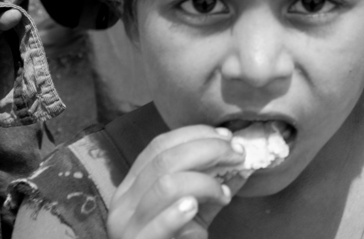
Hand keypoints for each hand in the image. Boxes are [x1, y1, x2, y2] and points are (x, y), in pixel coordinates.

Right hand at [107, 124, 242, 238]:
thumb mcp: (190, 214)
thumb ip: (208, 187)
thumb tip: (240, 160)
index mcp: (131, 187)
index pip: (159, 146)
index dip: (195, 135)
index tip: (227, 138)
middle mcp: (123, 204)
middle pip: (165, 160)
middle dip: (207, 151)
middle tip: (237, 157)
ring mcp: (128, 228)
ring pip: (166, 185)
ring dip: (203, 182)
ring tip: (223, 195)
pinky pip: (158, 225)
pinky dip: (178, 212)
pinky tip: (194, 208)